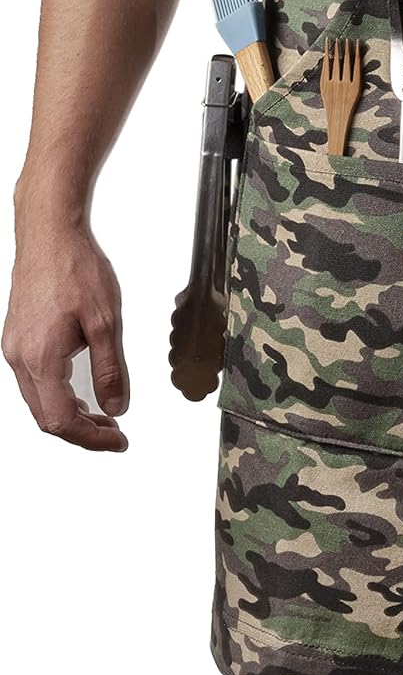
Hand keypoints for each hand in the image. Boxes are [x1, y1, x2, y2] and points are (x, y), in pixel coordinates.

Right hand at [3, 214, 129, 450]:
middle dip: (80, 431)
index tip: (116, 440)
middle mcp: (19, 357)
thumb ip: (110, 369)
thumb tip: (115, 405)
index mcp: (40, 358)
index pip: (61, 420)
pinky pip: (33, 380)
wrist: (49, 234)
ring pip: (37, 400)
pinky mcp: (17, 337)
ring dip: (68, 414)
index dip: (90, 438)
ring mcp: (14, 347)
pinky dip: (56, 394)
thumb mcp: (105, 321)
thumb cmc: (74, 267)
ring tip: (101, 415)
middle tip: (112, 432)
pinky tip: (77, 390)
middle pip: (45, 417)